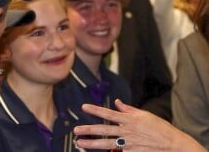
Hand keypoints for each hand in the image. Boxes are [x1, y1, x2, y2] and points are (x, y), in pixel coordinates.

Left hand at [73, 99, 205, 151]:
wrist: (173, 146)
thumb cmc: (160, 128)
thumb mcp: (144, 115)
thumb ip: (128, 109)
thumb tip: (117, 102)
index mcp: (129, 120)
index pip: (108, 113)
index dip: (95, 110)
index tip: (84, 107)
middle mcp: (126, 132)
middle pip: (103, 130)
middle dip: (88, 130)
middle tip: (75, 130)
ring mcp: (128, 145)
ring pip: (106, 144)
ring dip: (91, 144)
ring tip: (79, 143)